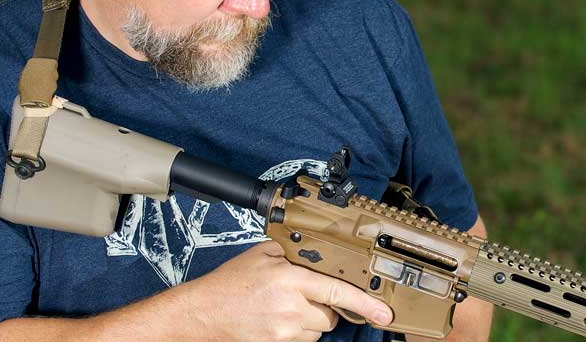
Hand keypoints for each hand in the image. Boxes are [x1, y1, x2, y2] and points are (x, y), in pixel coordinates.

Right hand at [179, 240, 392, 341]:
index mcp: (290, 279)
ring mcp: (284, 331)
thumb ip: (291, 253)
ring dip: (309, 322)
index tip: (383, 312)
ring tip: (285, 309)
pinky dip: (296, 334)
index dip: (365, 303)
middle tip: (303, 297)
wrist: (202, 314)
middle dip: (324, 308)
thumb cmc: (228, 284)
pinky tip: (277, 321)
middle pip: (330, 316)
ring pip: (317, 332)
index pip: (338, 290)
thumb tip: (316, 253)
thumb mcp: (261, 254)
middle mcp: (290, 307)